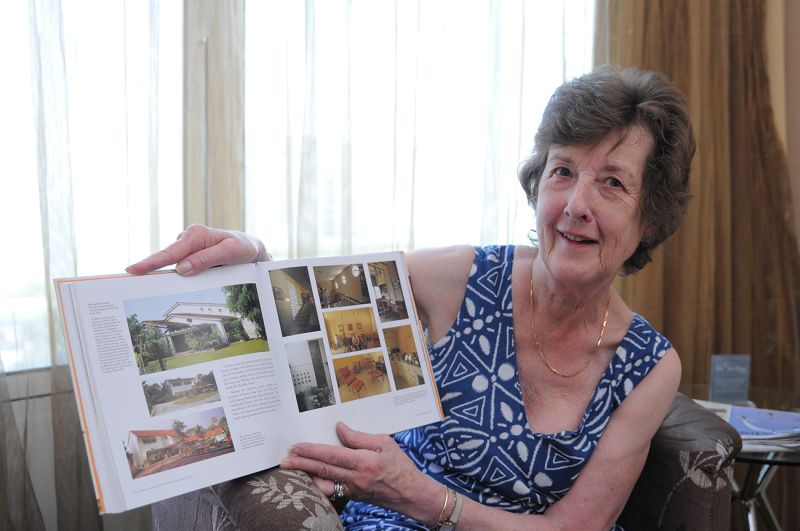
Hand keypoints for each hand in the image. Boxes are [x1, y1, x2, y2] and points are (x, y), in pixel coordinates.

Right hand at [126, 224, 269, 275]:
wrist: (250, 247)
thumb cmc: (243, 248)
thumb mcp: (230, 253)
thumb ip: (206, 259)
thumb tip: (181, 268)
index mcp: (196, 234)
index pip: (170, 252)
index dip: (150, 262)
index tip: (132, 270)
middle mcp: (188, 237)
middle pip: (165, 257)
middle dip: (148, 267)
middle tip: (129, 278)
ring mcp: (187, 246)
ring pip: (171, 262)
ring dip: (163, 273)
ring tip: (157, 281)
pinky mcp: (188, 254)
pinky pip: (177, 264)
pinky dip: (173, 273)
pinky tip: (172, 281)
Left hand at [280, 422, 441, 523]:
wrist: (411, 493)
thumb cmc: (400, 465)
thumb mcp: (384, 443)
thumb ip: (359, 437)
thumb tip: (340, 428)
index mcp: (363, 462)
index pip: (331, 455)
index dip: (311, 451)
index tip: (296, 446)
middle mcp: (356, 478)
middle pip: (322, 470)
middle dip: (301, 464)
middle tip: (284, 460)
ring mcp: (353, 489)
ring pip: (325, 482)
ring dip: (307, 475)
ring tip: (292, 468)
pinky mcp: (354, 496)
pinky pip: (333, 489)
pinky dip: (321, 483)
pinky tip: (312, 477)